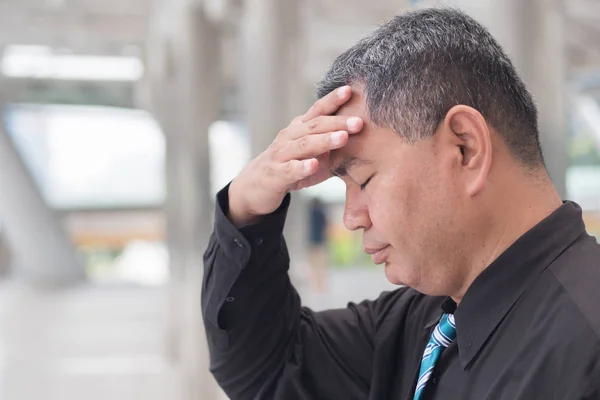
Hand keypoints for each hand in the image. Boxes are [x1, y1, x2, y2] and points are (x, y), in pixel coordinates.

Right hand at [228, 86, 362, 226]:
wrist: (257, 187)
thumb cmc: (292, 167)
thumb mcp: (314, 154)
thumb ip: (334, 147)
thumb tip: (368, 139)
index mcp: (300, 128)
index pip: (318, 110)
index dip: (333, 100)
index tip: (351, 91)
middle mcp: (289, 136)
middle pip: (315, 126)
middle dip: (338, 122)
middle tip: (359, 122)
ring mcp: (280, 154)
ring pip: (303, 145)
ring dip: (324, 141)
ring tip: (343, 138)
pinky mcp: (275, 174)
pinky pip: (290, 169)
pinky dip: (302, 167)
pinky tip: (314, 164)